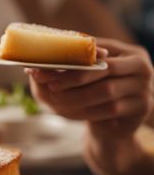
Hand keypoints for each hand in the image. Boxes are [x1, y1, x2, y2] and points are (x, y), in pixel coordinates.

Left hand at [26, 39, 152, 137]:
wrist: (114, 124)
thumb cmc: (95, 94)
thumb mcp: (84, 78)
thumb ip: (67, 68)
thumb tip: (31, 68)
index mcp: (126, 51)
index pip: (96, 50)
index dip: (69, 58)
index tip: (45, 65)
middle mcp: (140, 66)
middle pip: (103, 69)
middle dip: (71, 77)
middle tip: (49, 84)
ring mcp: (144, 87)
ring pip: (106, 90)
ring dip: (76, 96)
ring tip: (55, 100)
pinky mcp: (142, 107)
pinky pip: (111, 109)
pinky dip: (88, 111)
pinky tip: (69, 112)